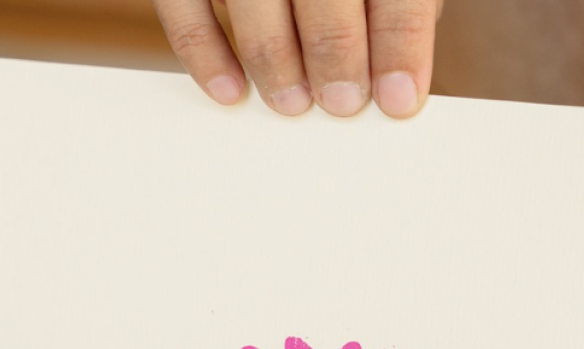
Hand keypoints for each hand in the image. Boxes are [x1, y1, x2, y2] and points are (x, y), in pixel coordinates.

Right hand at [154, 0, 442, 117]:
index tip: (398, 98)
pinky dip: (205, 52)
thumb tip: (395, 61)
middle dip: (335, 55)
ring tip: (293, 102)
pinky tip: (230, 89)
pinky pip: (185, 5)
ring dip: (274, 61)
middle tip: (342, 103)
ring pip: (252, 0)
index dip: (398, 42)